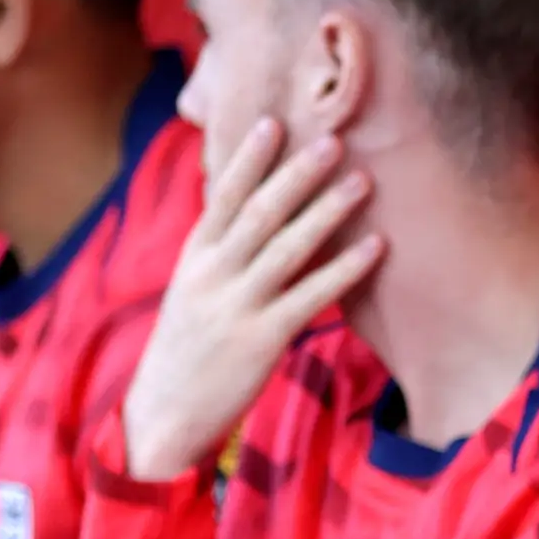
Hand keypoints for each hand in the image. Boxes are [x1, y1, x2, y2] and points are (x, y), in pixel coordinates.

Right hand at [121, 117, 379, 480]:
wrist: (163, 416)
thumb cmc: (186, 350)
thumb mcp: (190, 291)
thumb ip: (216, 252)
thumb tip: (235, 206)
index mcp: (194, 258)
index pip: (221, 196)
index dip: (249, 159)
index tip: (274, 122)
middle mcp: (212, 275)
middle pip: (258, 213)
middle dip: (297, 174)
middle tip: (334, 140)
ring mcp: (236, 306)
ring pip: (287, 248)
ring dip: (327, 211)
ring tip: (363, 181)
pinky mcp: (262, 339)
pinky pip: (311, 296)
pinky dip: (345, 268)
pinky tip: (375, 247)